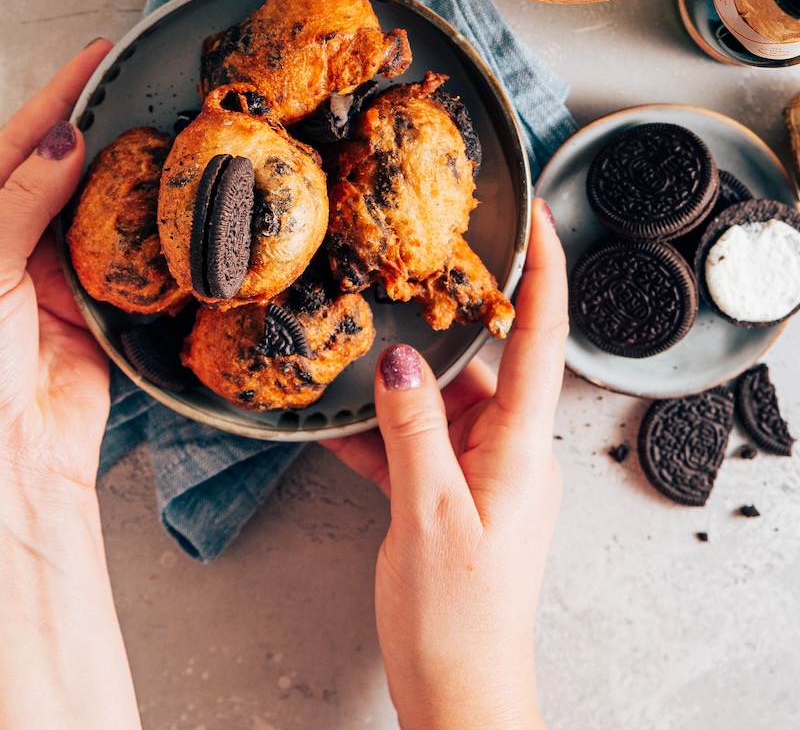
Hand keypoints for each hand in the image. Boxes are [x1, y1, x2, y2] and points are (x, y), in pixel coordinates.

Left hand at [0, 40, 141, 729]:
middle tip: (155, 89)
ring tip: (180, 134)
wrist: (11, 462)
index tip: (103, 56)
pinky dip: (162, 232)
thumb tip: (63, 137)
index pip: (20, 143)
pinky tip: (187, 205)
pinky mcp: (108, 308)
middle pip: (69, 166)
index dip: (61, 96)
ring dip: (140, 175)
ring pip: (109, 206)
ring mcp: (66, 273)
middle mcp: (21, 240)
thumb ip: (21, 203)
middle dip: (107, 126)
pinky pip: (140, 256)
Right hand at [325, 198, 566, 729]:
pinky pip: (418, 444)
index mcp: (520, 447)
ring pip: (441, 403)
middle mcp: (508, 450)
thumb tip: (399, 363)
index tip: (539, 221)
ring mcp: (481, 472)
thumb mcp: (426, 513)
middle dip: (442, 326)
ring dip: (399, 388)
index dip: (544, 275)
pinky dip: (382, 435)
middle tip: (406, 277)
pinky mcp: (452, 494)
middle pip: (481, 364)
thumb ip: (413, 430)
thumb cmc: (457, 618)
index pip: (541, 341)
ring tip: (358, 354)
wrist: (458, 693)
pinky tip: (339, 427)